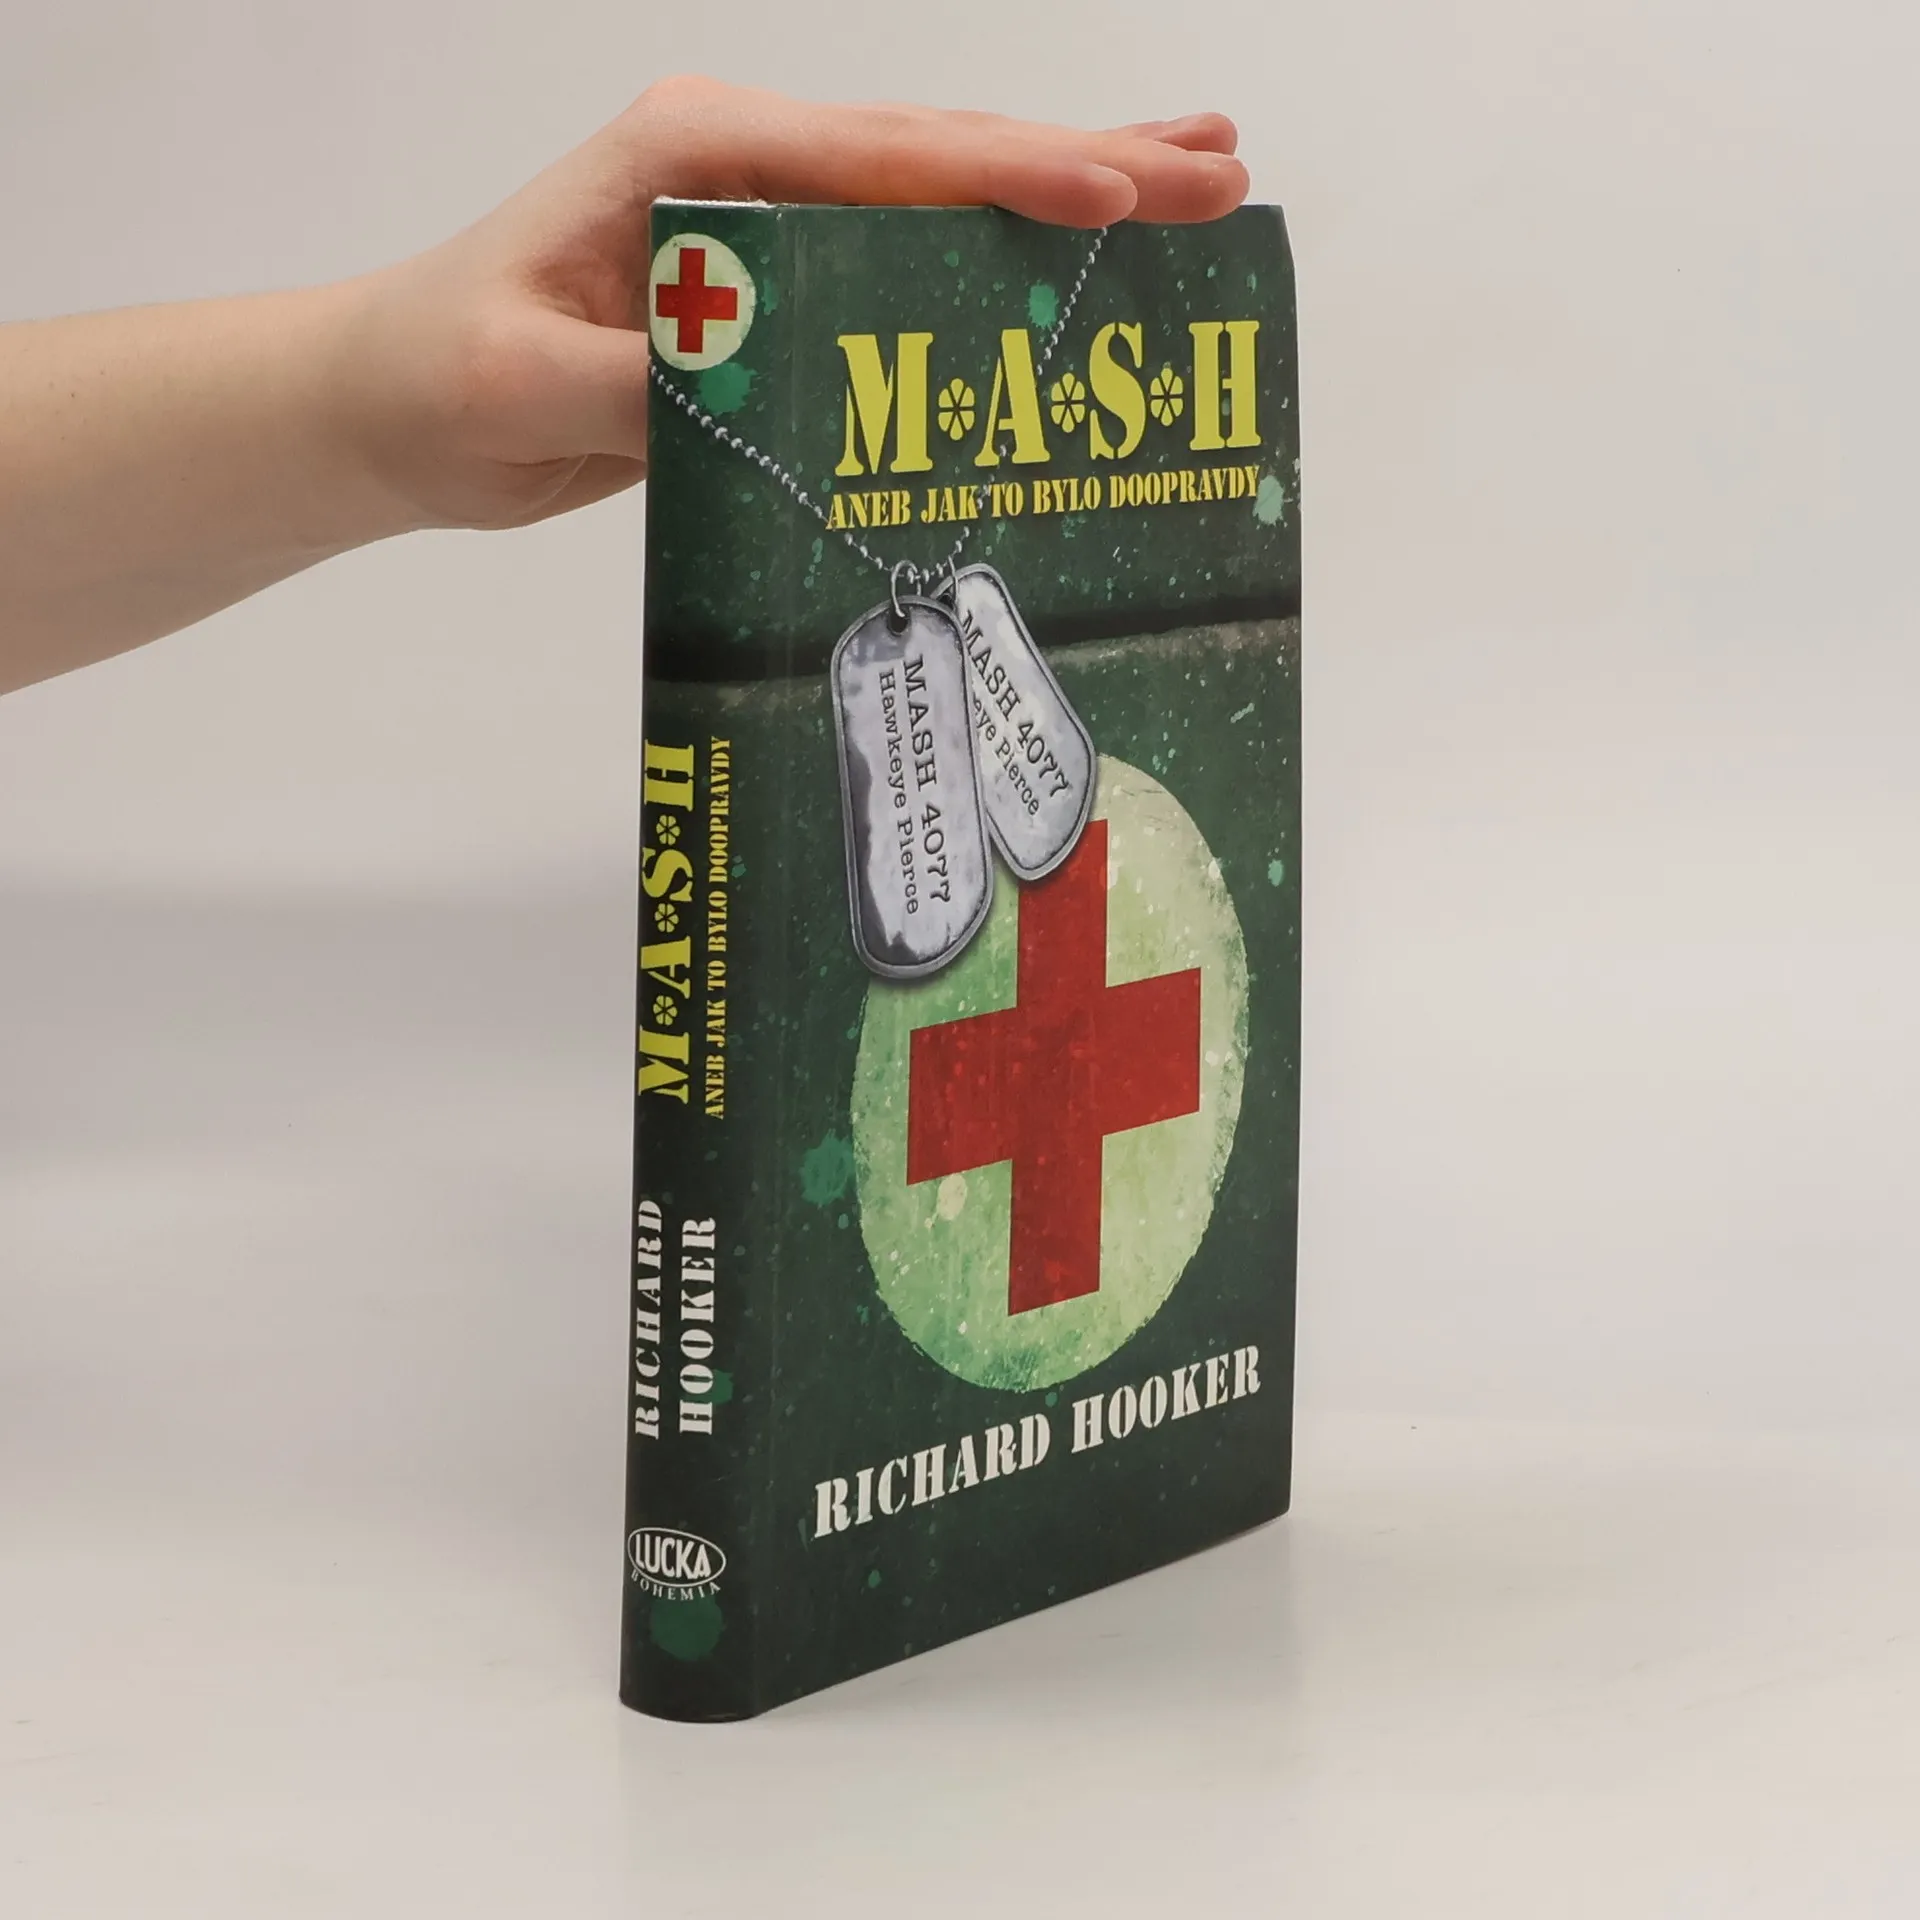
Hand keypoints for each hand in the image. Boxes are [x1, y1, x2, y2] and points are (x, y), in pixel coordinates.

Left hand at [334, 78, 1249, 532]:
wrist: (396, 403)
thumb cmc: (444, 374)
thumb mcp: (524, 385)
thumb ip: (641, 384)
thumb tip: (760, 394)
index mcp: (695, 155)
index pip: (878, 161)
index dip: (1004, 179)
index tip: (1115, 195)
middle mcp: (746, 168)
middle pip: (942, 157)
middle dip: (1089, 163)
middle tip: (1223, 173)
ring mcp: (769, 222)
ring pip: (943, 200)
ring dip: (1071, 193)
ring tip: (1200, 185)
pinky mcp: (778, 289)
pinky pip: (909, 269)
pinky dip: (998, 264)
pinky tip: (1071, 270)